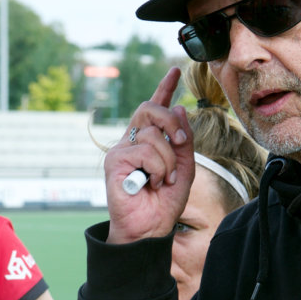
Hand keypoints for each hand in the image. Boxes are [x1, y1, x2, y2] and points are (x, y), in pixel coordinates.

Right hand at [105, 67, 195, 243]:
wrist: (150, 228)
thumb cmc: (164, 202)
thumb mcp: (184, 168)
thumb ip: (183, 140)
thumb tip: (179, 108)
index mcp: (149, 141)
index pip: (155, 108)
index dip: (164, 88)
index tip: (175, 71)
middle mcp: (132, 141)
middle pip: (150, 109)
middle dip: (171, 122)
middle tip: (180, 143)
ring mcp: (121, 149)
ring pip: (153, 134)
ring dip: (168, 160)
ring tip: (164, 180)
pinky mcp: (115, 161)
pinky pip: (145, 151)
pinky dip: (158, 168)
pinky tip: (153, 184)